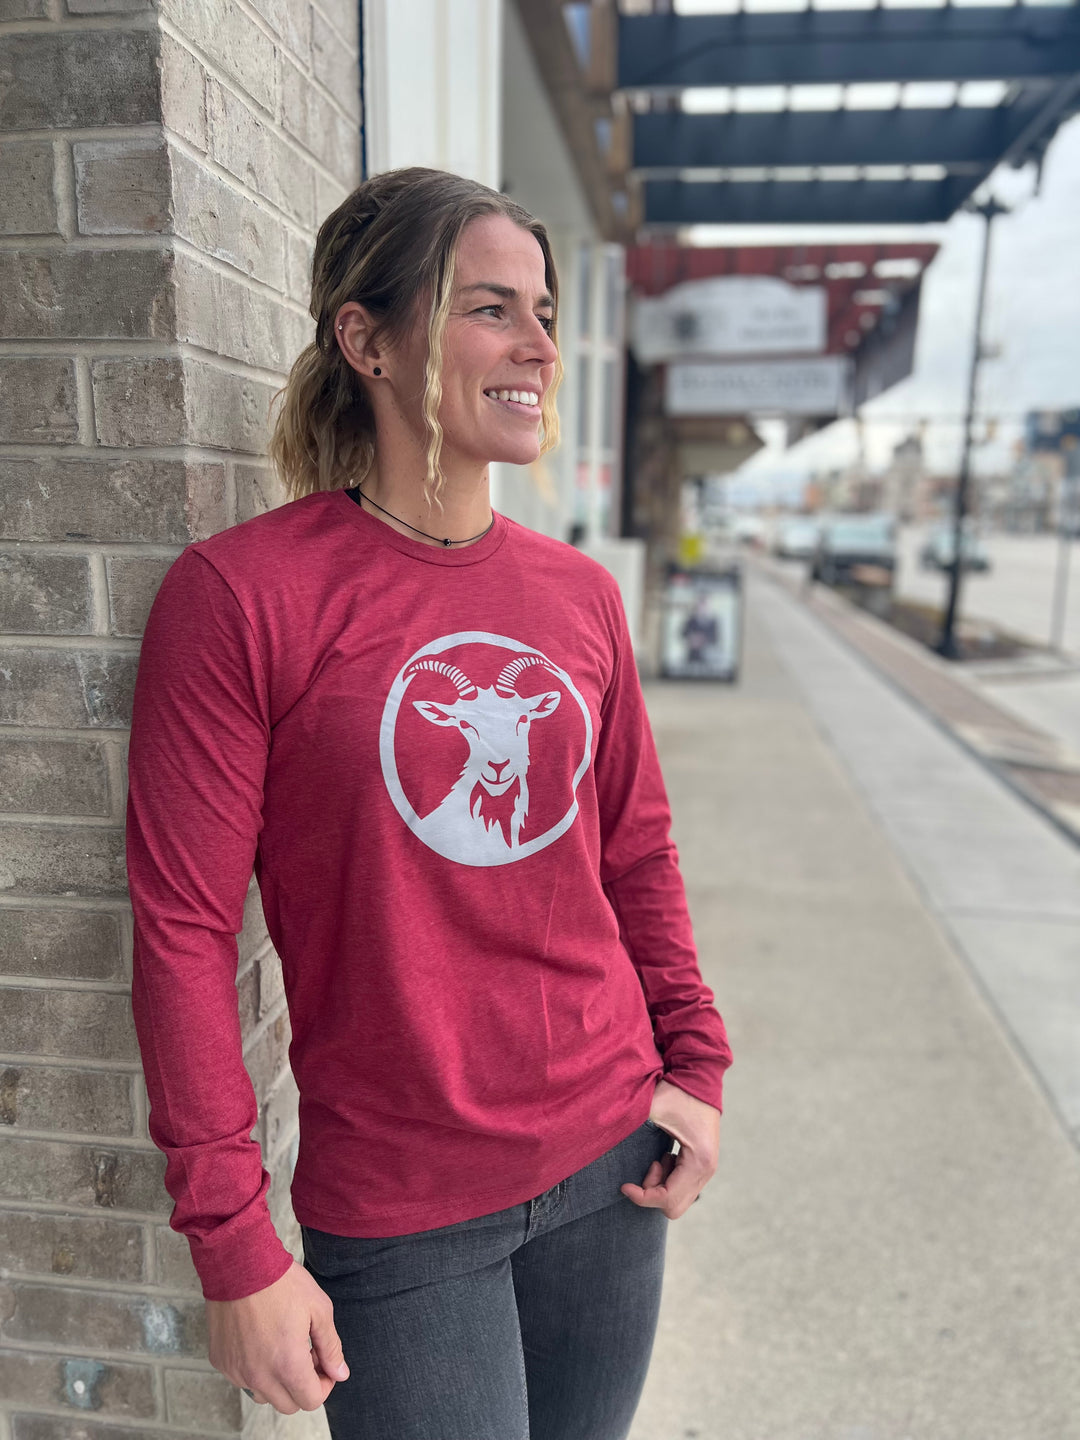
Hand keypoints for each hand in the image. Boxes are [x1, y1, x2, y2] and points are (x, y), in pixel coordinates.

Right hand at [206, 1260, 348, 1413]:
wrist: (240, 1263)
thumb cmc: (282, 1282)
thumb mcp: (319, 1308)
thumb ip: (331, 1346)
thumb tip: (340, 1373)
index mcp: (287, 1365)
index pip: (311, 1400)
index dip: (324, 1384)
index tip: (324, 1363)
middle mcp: (259, 1376)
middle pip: (288, 1404)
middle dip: (302, 1385)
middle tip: (307, 1353)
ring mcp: (236, 1371)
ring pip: (264, 1395)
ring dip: (278, 1381)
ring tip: (283, 1345)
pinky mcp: (221, 1361)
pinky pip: (242, 1379)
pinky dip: (255, 1369)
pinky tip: (261, 1340)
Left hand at [620, 1078, 719, 1219]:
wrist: (700, 1078)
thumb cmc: (677, 1093)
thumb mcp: (653, 1108)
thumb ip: (629, 1124)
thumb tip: (600, 1137)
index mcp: (698, 1162)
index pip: (666, 1199)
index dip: (641, 1197)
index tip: (624, 1185)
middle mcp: (707, 1171)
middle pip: (673, 1208)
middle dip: (653, 1192)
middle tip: (648, 1164)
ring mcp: (707, 1170)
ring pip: (678, 1199)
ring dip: (660, 1184)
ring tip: (656, 1157)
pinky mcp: (703, 1165)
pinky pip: (682, 1188)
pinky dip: (668, 1178)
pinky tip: (665, 1155)